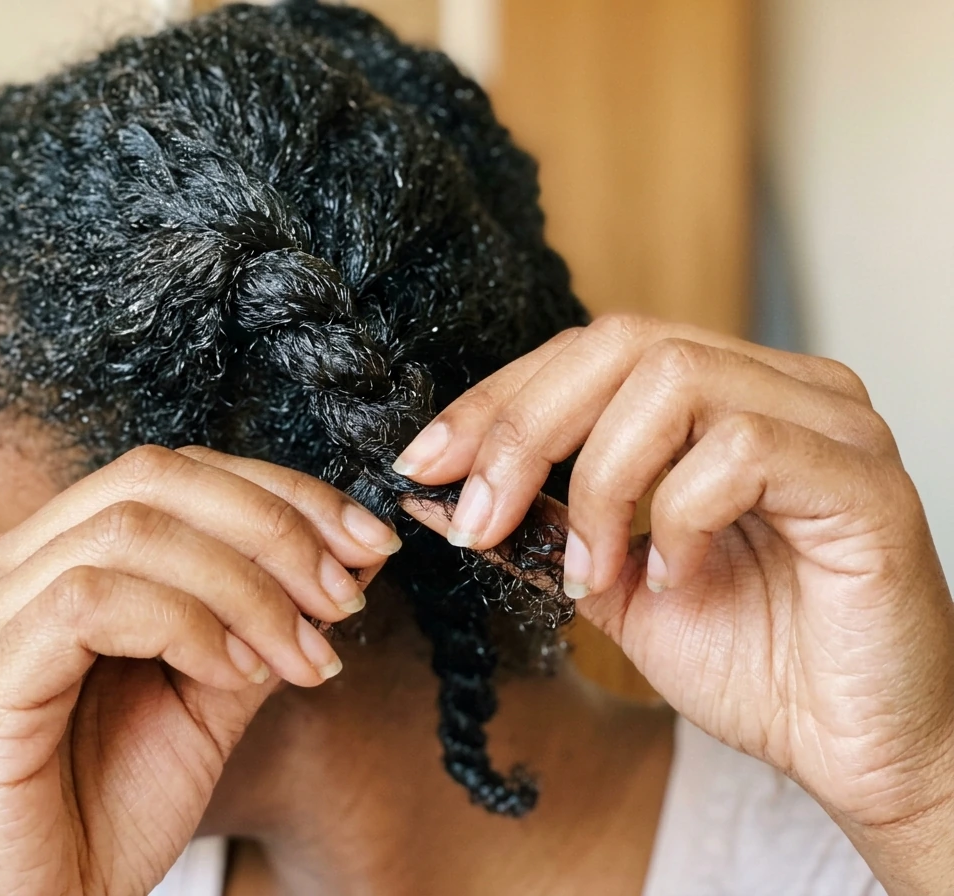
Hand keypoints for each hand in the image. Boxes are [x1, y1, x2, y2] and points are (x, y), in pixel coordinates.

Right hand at [0, 445, 399, 895]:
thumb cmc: (105, 814)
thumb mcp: (210, 698)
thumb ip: (260, 619)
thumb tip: (345, 557)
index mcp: (48, 561)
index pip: (169, 474)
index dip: (277, 492)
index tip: (364, 541)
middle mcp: (2, 572)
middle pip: (152, 478)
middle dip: (273, 524)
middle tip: (347, 591)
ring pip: (129, 530)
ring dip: (245, 585)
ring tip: (300, 651)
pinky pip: (91, 602)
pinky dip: (186, 625)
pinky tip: (232, 673)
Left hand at [397, 314, 953, 893]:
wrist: (850, 747)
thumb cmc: (748, 661)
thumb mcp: (611, 583)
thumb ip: (542, 524)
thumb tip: (437, 488)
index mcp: (722, 395)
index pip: (589, 353)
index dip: (497, 401)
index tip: (424, 464)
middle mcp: (779, 386)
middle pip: (621, 343)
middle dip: (523, 429)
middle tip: (476, 515)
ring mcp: (829, 422)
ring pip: (672, 382)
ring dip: (601, 483)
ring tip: (596, 572)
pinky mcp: (864, 478)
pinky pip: (739, 452)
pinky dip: (679, 517)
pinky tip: (679, 578)